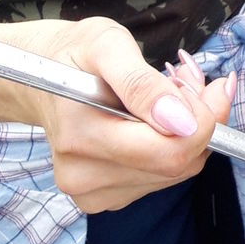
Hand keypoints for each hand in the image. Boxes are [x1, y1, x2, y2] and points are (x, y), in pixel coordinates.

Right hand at [21, 18, 232, 212]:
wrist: (44, 77)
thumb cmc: (76, 55)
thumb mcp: (108, 45)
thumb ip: (142, 83)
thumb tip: (181, 120)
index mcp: (80, 139)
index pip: (169, 152)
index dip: (200, 118)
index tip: (191, 80)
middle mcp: (83, 177)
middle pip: (178, 164)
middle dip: (197, 120)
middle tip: (184, 78)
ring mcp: (93, 193)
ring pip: (177, 171)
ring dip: (187, 131)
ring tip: (166, 93)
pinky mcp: (107, 197)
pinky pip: (163, 177)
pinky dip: (173, 145)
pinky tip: (154, 119)